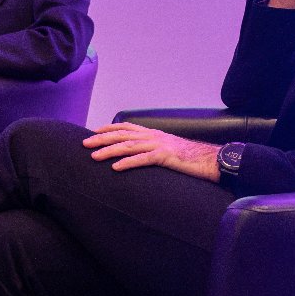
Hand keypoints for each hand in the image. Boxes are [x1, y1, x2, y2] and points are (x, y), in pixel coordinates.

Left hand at [82, 122, 221, 181]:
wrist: (210, 159)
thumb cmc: (188, 157)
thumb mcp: (167, 148)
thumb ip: (152, 148)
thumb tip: (138, 152)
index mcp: (153, 133)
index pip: (126, 127)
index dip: (108, 129)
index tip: (93, 132)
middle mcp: (153, 136)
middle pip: (122, 135)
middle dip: (101, 139)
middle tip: (85, 144)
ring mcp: (159, 145)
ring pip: (128, 146)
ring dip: (109, 151)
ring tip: (94, 156)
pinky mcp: (165, 157)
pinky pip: (143, 159)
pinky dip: (128, 163)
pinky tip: (116, 168)